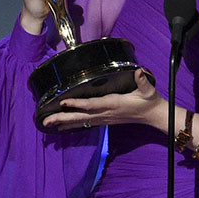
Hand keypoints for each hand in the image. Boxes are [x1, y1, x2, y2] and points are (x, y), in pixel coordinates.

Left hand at [42, 69, 164, 130]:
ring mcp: (104, 118)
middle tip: (46, 120)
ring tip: (47, 123)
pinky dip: (72, 124)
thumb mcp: (148, 90)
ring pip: (80, 121)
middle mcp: (106, 113)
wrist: (153, 115)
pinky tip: (61, 126)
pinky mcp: (104, 120)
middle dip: (62, 118)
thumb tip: (139, 71)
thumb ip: (143, 80)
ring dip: (63, 122)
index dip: (78, 104)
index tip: (63, 102)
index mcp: (114, 103)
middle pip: (81, 116)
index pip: (92, 104)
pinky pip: (85, 123)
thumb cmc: (149, 100)